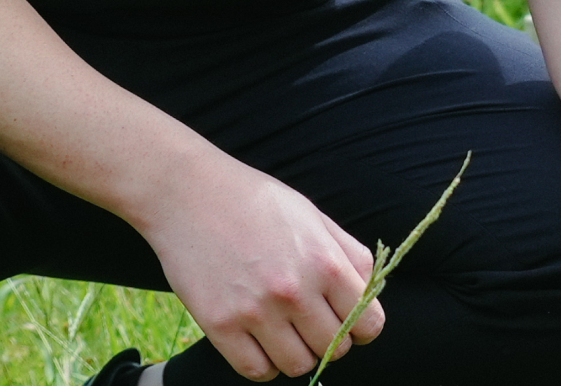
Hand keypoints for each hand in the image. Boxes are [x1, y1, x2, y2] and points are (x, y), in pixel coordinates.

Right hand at [134, 154, 385, 379]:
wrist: (189, 194)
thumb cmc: (255, 201)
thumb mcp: (314, 216)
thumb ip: (349, 255)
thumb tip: (371, 293)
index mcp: (325, 262)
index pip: (368, 324)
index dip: (363, 327)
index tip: (349, 321)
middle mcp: (294, 292)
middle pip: (335, 348)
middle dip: (331, 340)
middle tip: (313, 323)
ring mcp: (256, 312)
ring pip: (298, 366)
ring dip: (298, 355)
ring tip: (287, 333)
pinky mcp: (220, 325)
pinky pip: (256, 371)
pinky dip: (265, 365)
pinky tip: (261, 342)